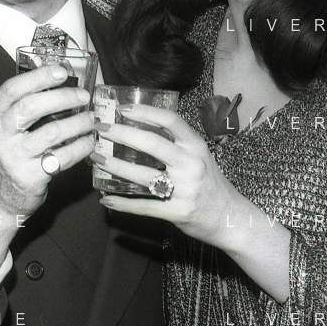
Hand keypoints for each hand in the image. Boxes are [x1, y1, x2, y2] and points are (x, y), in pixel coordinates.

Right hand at [0, 65, 95, 268]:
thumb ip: (21, 107)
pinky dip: (81, 147)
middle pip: (32, 106)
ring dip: (78, 122)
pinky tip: (89, 141)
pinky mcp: (30, 176)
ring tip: (91, 119)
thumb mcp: (3, 129)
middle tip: (83, 96)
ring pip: (52, 132)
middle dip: (63, 97)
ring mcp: (13, 157)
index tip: (62, 71)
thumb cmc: (7, 157)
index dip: (39, 77)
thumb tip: (57, 82)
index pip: (12, 89)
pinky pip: (63, 157)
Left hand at [92, 104, 241, 247]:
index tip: (122, 108)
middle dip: (121, 134)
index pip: (170, 121)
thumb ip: (176, 143)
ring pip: (143, 175)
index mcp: (196, 146)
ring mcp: (184, 189)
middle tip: (100, 129)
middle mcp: (191, 164)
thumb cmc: (210, 182)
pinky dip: (123, 204)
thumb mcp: (199, 156)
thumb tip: (140, 127)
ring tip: (97, 159)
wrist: (229, 216)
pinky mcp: (177, 212)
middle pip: (151, 144)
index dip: (145, 112)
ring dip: (115, 166)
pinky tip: (106, 199)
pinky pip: (144, 206)